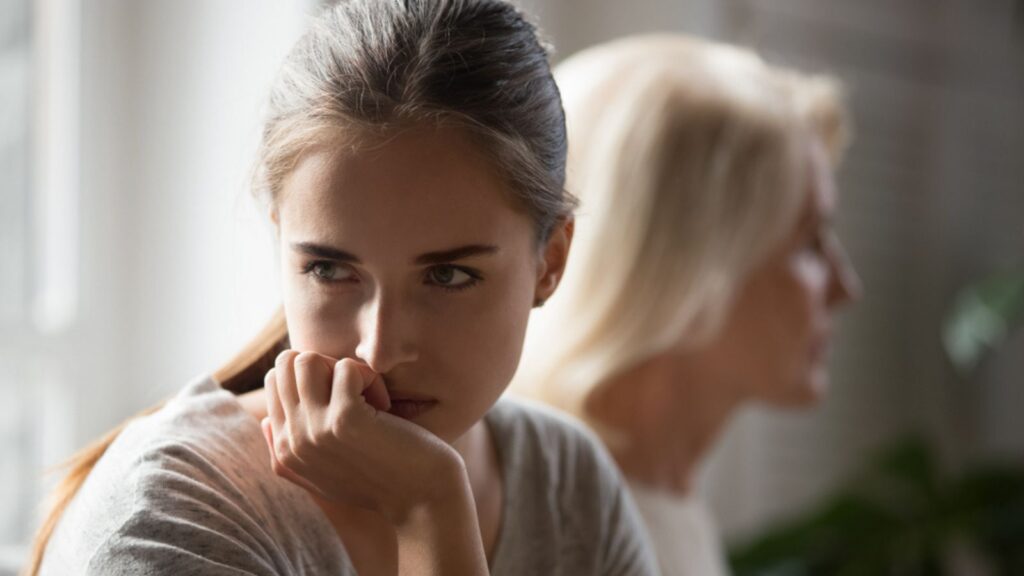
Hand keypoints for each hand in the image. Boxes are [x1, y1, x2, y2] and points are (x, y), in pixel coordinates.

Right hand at [261, 350, 466, 523]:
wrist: (420, 502)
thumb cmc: (379, 483)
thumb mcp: (322, 476)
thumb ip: (287, 453)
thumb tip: (263, 421)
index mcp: (284, 450)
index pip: (275, 380)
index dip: (314, 378)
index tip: (342, 403)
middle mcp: (292, 440)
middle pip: (287, 363)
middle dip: (325, 367)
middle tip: (355, 394)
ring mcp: (316, 429)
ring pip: (308, 359)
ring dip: (344, 370)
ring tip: (367, 397)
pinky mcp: (345, 419)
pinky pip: (347, 368)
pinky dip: (371, 378)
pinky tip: (384, 407)